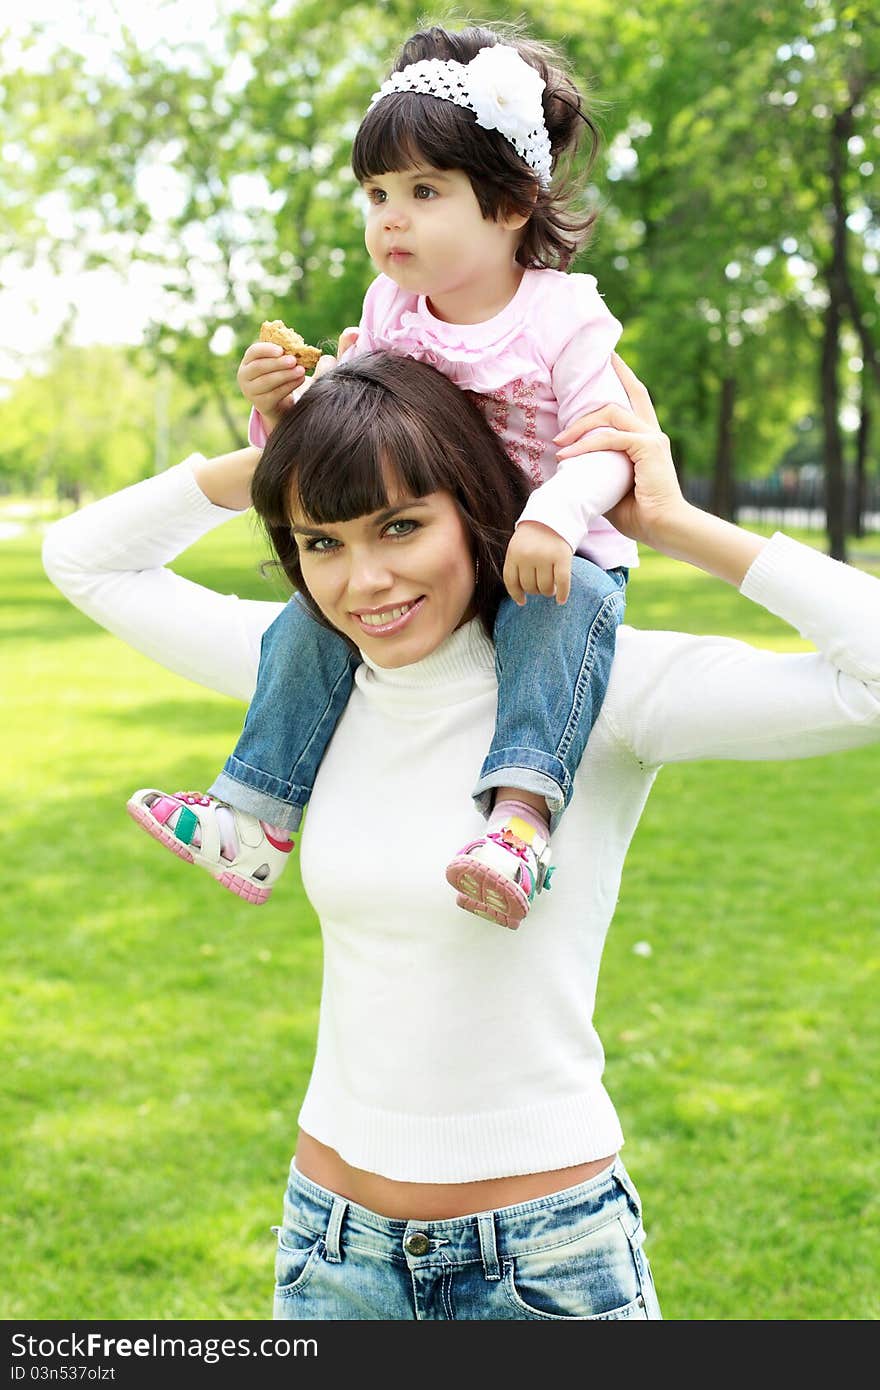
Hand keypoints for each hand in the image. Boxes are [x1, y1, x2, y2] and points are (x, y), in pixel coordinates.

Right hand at [237, 327, 359, 433]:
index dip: (265, 349)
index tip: (282, 350)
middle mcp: (246, 375)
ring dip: (283, 375)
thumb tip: (355, 332)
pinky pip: (271, 396)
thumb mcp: (314, 360)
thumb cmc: (302, 377)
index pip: (253, 351)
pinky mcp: (260, 406)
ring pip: (265, 382)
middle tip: (294, 361)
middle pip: (259, 367)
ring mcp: (251, 392)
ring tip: (300, 372)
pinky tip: (299, 382)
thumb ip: (333, 347)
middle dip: (277, 363)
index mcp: (253, 359)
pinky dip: (285, 388)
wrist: (293, 405)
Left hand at [503, 522, 573, 605]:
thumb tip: (519, 598)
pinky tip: (561, 600)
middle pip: (529, 586)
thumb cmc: (535, 535)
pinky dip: (562, 594)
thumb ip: (517, 566)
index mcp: (514, 553)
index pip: (512, 582)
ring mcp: (545, 556)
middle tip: (541, 587)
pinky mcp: (562, 556)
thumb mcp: (519, 546)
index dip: (516, 594)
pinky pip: (562, 582)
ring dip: (548, 592)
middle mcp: (528, 556)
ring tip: (550, 589)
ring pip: (545, 587)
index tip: (522, 602)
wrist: (555, 513)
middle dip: (535, 591)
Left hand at [555, 353, 685, 550]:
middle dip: (597, 388)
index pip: (636, 396)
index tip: (609, 357)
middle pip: (622, 397)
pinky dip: (586, 446)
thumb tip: (570, 468)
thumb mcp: (611, 485)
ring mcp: (652, 437)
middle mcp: (652, 432)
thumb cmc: (639, 514)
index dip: (623, 374)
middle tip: (567, 401)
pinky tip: (568, 456)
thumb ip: (597, 468)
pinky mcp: (649, 447)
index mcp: (647, 438)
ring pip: (611, 413)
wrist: (663, 528)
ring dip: (581, 426)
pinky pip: (610, 438)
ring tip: (559, 443)